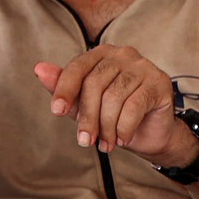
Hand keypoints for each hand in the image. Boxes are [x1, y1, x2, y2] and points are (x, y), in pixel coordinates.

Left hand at [37, 48, 184, 159]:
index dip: (64, 89)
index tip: (57, 112)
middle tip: (85, 140)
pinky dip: (124, 128)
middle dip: (88, 117)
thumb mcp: (86, 105)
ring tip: (106, 144)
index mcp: (102, 54)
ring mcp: (144, 66)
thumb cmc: (117, 117)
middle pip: (95, 84)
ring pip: (114, 97)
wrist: (151, 134)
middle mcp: (123, 54)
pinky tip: (122, 139)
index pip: (78, 67)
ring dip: (106, 127)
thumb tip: (39, 69)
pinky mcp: (159, 82)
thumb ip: (65, 89)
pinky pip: (134, 106)